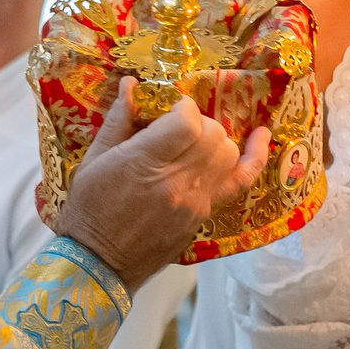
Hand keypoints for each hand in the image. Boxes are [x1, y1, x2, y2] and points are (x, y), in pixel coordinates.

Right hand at [54, 78, 271, 291]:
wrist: (99, 264)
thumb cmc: (89, 210)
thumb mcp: (93, 161)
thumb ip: (118, 121)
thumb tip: (131, 84)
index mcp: (145, 164)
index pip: (187, 121)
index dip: (181, 107)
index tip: (168, 110)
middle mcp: (178, 182)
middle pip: (212, 133)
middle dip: (197, 121)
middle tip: (176, 127)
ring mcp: (196, 201)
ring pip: (228, 151)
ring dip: (214, 138)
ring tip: (193, 142)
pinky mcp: (205, 215)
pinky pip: (241, 181)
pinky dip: (255, 156)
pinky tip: (261, 136)